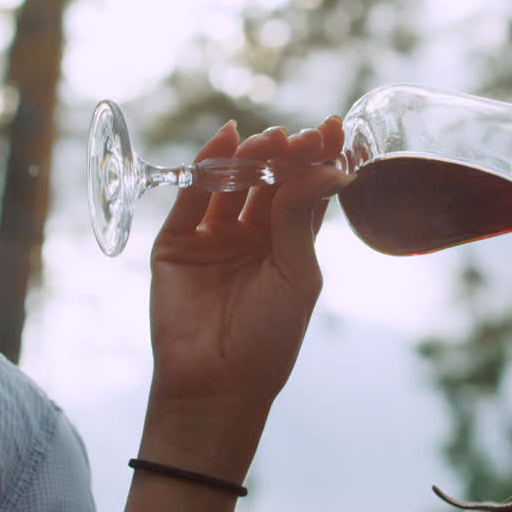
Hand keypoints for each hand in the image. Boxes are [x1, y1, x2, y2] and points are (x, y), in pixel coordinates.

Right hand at [141, 116, 346, 475]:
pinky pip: (191, 196)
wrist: (218, 384)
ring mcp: (213, 236)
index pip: (305, 191)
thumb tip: (318, 164)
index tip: (335, 127)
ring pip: (232, 183)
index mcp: (288, 245)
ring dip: (251, 157)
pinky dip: (205, 165)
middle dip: (287, 155)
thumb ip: (300, 218)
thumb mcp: (297, 274)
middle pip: (269, 181)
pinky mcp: (176, 241)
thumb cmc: (269, 338)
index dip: (318, 159)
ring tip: (270, 139)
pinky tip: (225, 140)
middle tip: (303, 134)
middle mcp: (251, 235)